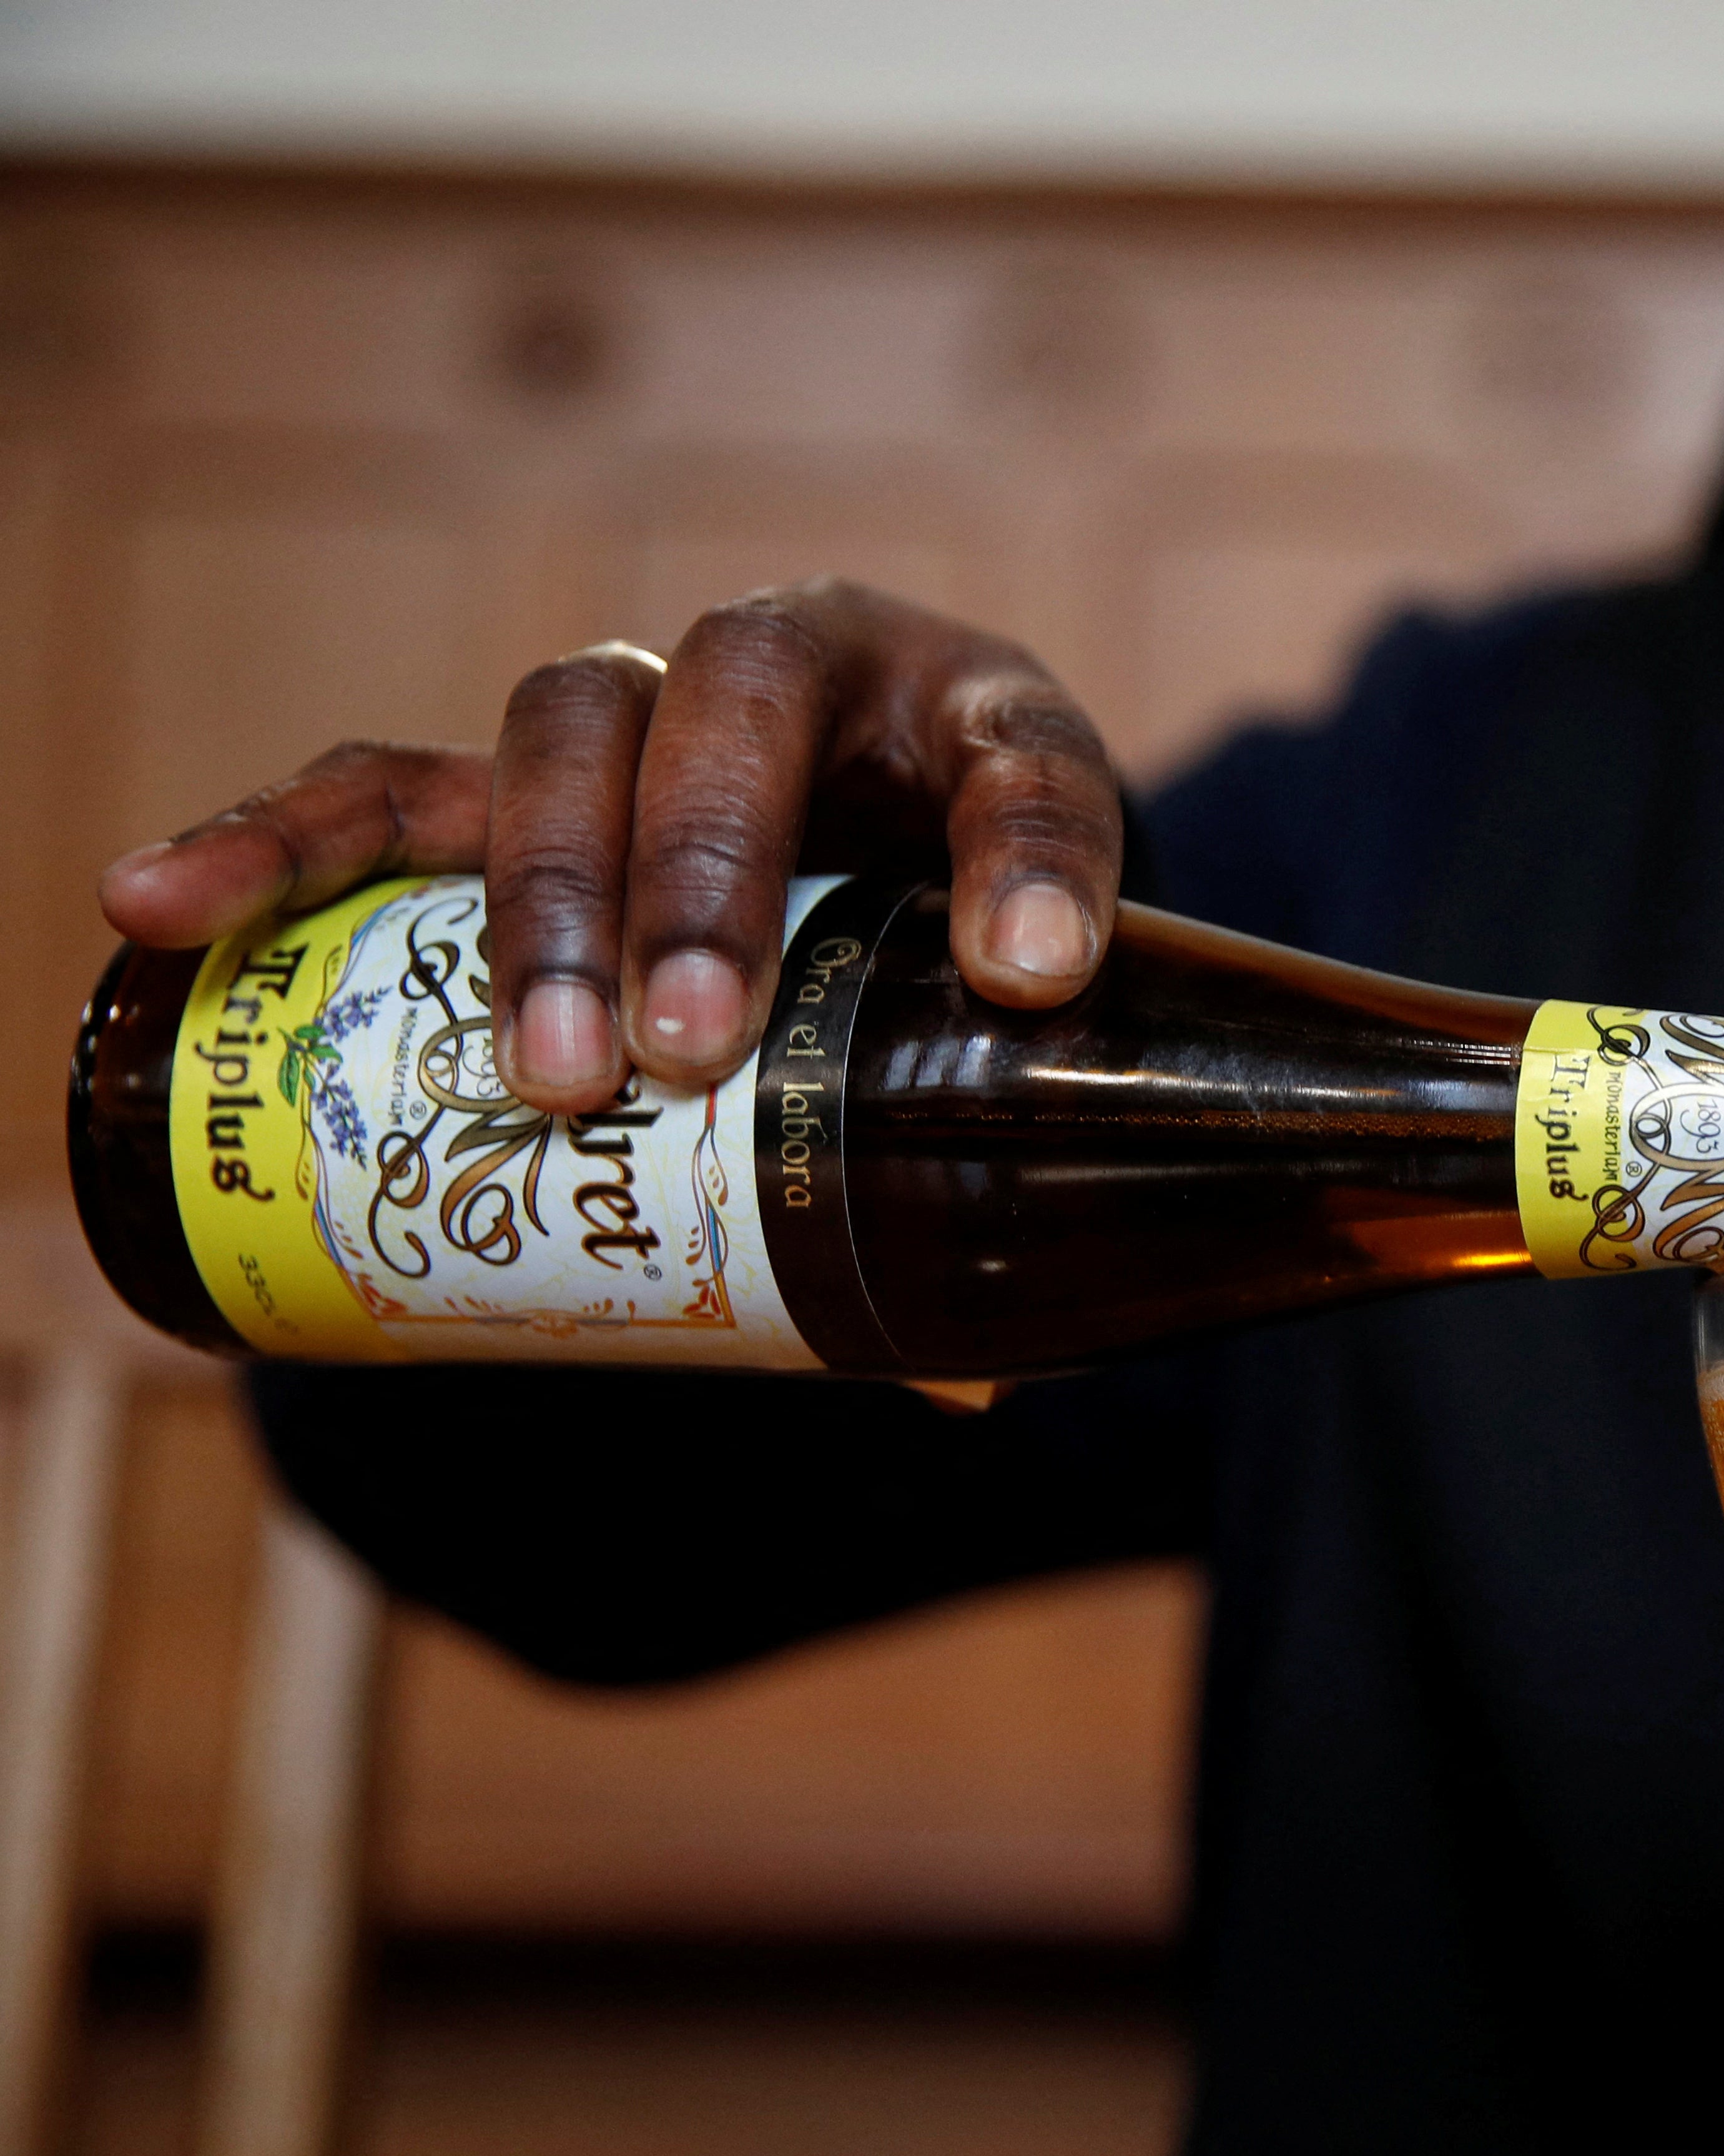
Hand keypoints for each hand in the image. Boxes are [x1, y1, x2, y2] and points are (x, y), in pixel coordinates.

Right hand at [96, 579, 1122, 1114]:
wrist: (842, 837)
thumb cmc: (931, 931)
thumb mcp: (986, 1005)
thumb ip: (980, 1148)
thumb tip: (967, 1381)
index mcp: (973, 722)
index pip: (1024, 763)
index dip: (1030, 862)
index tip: (1029, 977)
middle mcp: (797, 676)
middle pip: (736, 715)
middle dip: (710, 881)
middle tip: (691, 1050)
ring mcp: (637, 712)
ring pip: (567, 740)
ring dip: (547, 900)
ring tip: (545, 1070)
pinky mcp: (493, 776)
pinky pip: (376, 790)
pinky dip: (273, 843)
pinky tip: (163, 904)